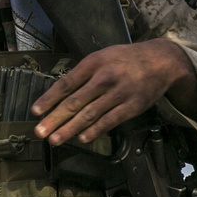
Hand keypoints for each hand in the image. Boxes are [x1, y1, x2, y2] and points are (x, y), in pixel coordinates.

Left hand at [31, 38, 196, 145]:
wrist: (161, 61)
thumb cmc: (126, 59)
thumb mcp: (103, 56)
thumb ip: (84, 73)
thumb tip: (61, 93)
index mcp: (94, 63)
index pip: (66, 83)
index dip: (49, 98)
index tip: (35, 111)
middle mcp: (104, 78)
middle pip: (75, 102)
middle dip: (54, 119)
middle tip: (40, 132)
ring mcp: (119, 93)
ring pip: (90, 114)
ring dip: (70, 129)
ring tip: (55, 140)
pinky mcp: (132, 107)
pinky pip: (109, 121)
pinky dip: (94, 131)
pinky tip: (82, 139)